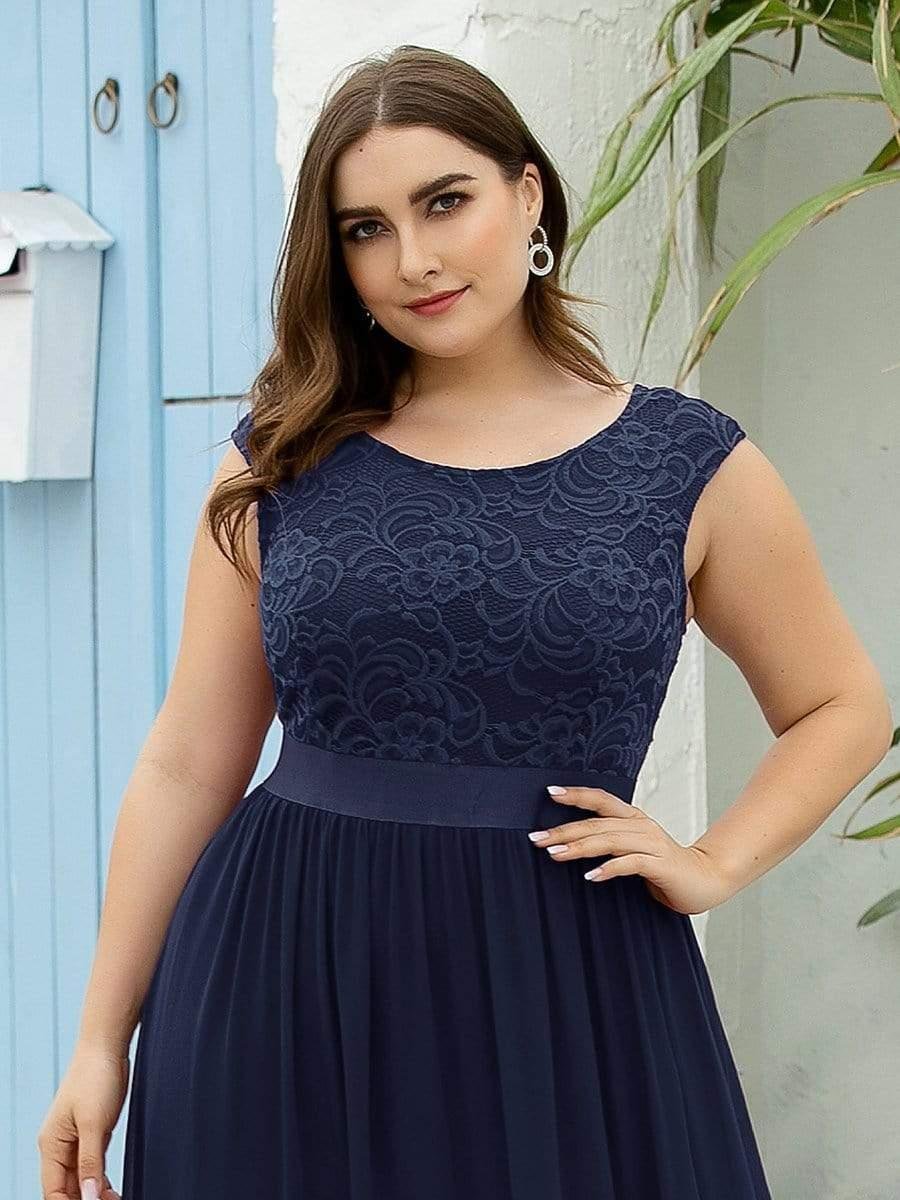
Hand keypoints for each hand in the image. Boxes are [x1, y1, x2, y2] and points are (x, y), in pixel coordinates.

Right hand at [37, 1040, 128, 1198]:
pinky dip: (99, 1179)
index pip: (54, 1191)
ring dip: (94, 1193)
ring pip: (80, 1179)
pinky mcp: (91, 1132)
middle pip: (67, 1188)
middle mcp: (59, 1145)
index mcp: (52, 1144)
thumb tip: (87, 1198)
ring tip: (114, 1199)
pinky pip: (92, 1165)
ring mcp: (75, 1139)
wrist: (106, 1047)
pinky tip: (110, 1190)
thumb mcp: (94, 1123)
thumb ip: (91, 1161)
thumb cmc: (95, 1076)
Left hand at [528, 785, 735, 914]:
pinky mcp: (660, 864)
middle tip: (537, 839)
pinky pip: (629, 863)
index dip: (576, 794)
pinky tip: (590, 876)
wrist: (705, 880)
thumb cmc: (663, 866)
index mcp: (633, 818)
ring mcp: (651, 843)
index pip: (600, 800)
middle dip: (564, 830)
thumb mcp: (632, 849)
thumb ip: (609, 843)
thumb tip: (569, 843)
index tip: (549, 793)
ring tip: (555, 854)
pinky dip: (608, 869)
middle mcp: (640, 825)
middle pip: (597, 823)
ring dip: (579, 847)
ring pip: (609, 840)